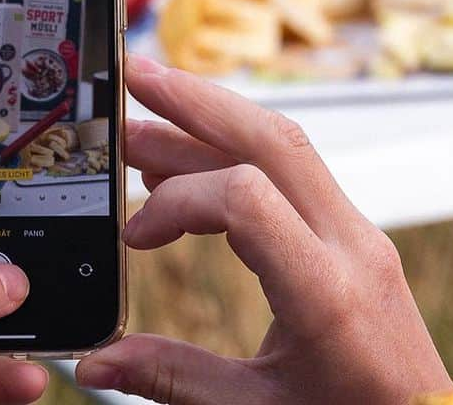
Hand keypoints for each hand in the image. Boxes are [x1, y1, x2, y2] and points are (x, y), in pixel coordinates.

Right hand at [76, 55, 452, 404]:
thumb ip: (174, 380)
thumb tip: (96, 362)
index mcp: (327, 293)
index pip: (246, 197)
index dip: (179, 200)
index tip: (135, 237)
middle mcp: (350, 244)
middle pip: (273, 139)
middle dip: (197, 100)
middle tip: (135, 78)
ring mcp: (357, 231)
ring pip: (284, 145)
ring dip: (213, 120)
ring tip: (145, 120)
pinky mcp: (351, 232)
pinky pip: (292, 173)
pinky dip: (235, 157)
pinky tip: (187, 166)